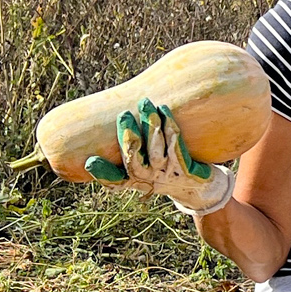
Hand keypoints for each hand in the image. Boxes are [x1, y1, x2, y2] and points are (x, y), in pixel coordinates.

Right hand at [83, 98, 233, 215]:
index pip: (114, 180)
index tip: (91, 162)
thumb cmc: (165, 169)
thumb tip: (106, 111)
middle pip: (135, 163)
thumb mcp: (144, 161)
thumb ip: (128, 145)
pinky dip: (171, 130)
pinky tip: (165, 111)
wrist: (199, 187)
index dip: (103, 173)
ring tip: (146, 105)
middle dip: (128, 138)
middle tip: (124, 115)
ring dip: (151, 127)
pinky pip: (178, 148)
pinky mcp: (188, 170)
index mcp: (134, 179)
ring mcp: (169, 175)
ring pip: (156, 152)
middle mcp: (150, 179)